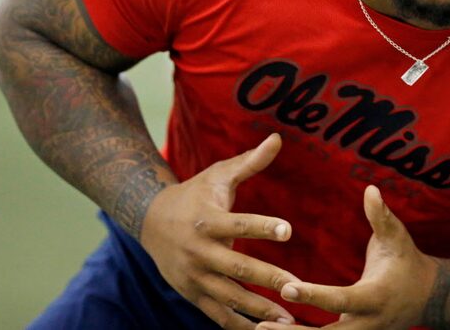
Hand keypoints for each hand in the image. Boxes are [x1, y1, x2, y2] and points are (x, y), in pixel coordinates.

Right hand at [140, 133, 299, 328]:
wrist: (151, 220)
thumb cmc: (196, 194)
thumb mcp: (219, 175)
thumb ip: (250, 162)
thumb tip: (277, 138)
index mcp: (207, 219)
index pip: (238, 222)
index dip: (262, 226)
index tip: (288, 229)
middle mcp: (199, 250)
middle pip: (236, 266)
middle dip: (267, 277)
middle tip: (298, 285)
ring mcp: (193, 276)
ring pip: (228, 296)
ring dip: (258, 309)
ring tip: (289, 319)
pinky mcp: (191, 294)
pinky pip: (216, 314)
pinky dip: (238, 325)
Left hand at [255, 186, 437, 329]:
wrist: (429, 296)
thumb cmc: (407, 260)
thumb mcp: (397, 237)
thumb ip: (381, 216)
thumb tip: (371, 189)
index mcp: (374, 297)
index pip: (339, 300)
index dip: (312, 295)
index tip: (286, 287)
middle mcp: (368, 324)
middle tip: (261, 324)